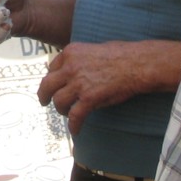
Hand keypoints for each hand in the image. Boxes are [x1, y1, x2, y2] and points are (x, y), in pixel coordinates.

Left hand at [37, 40, 180, 134]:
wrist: (137, 64)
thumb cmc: (121, 55)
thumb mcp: (93, 49)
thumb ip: (80, 59)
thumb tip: (75, 71)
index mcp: (71, 52)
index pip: (52, 67)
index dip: (53, 78)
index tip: (55, 84)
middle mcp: (70, 67)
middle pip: (47, 84)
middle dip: (43, 95)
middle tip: (44, 101)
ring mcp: (79, 83)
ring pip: (58, 101)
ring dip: (60, 109)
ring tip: (66, 114)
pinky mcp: (89, 98)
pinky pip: (75, 116)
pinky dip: (74, 125)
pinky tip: (76, 130)